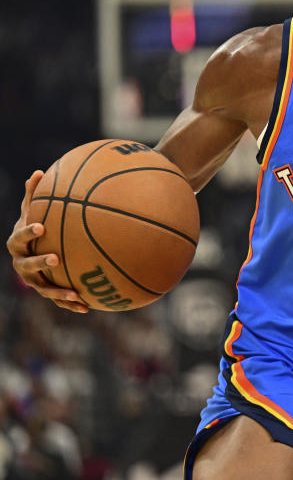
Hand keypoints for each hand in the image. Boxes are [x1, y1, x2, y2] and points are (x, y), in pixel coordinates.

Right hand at [6, 171, 87, 312]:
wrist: (32, 252)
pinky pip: (58, 300)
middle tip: (55, 258)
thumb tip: (38, 172)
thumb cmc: (35, 227)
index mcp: (18, 244)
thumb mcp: (32, 212)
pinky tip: (88, 307)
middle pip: (27, 265)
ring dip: (58, 292)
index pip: (19, 238)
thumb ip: (34, 196)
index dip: (28, 232)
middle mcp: (21, 264)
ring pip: (43, 289)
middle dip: (39, 262)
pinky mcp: (46, 291)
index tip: (41, 226)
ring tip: (75, 293)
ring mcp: (33, 281)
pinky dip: (71, 304)